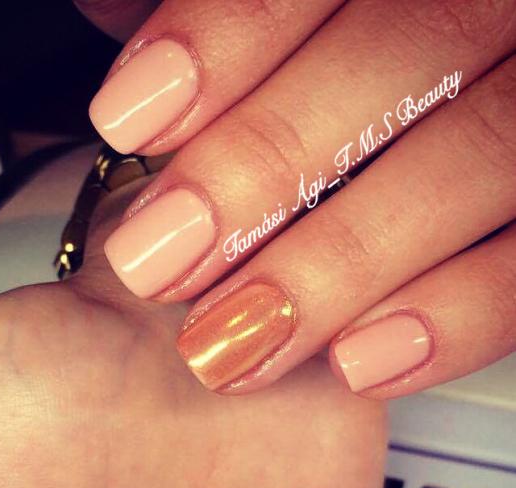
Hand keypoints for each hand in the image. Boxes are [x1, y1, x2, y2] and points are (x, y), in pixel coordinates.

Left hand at [81, 0, 515, 397]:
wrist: (408, 130)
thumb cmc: (324, 82)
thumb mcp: (281, 27)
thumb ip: (215, 17)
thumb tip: (100, 9)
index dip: (226, 39)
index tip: (128, 119)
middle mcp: (493, 12)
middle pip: (405, 53)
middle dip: (268, 159)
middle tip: (160, 254)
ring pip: (480, 159)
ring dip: (343, 260)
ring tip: (239, 336)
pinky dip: (460, 315)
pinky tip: (357, 363)